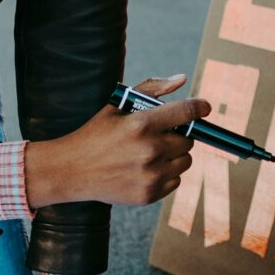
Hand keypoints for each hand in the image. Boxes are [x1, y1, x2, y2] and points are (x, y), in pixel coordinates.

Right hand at [24, 75, 209, 207]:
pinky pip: (176, 181)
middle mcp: (149, 150)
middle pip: (188, 140)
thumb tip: (182, 79)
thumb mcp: (117, 105)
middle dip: (179, 135)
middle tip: (161, 135)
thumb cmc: (96, 134)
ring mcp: (150, 175)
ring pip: (186, 161)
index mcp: (141, 124)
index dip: (199, 107)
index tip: (204, 108)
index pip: (186, 112)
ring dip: (175, 155)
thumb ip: (151, 89)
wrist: (71, 171)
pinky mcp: (149, 195)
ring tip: (153, 153)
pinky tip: (147, 169)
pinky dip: (167, 174)